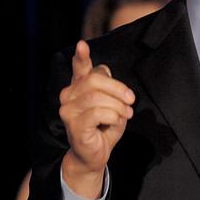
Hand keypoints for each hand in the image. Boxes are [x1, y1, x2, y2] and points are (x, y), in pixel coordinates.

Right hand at [59, 39, 134, 197]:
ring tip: (126, 114)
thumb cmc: (105, 126)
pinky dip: (113, 116)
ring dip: (118, 105)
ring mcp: (68, 111)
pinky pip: (97, 113)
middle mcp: (69, 96)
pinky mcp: (73, 125)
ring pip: (97, 97)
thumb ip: (109, 87)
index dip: (81, 56)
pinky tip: (117, 121)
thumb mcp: (112, 103)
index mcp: (79, 87)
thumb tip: (106, 72)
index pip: (79, 68)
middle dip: (118, 88)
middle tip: (131, 100)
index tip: (82, 44)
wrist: (95, 155)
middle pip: (95, 80)